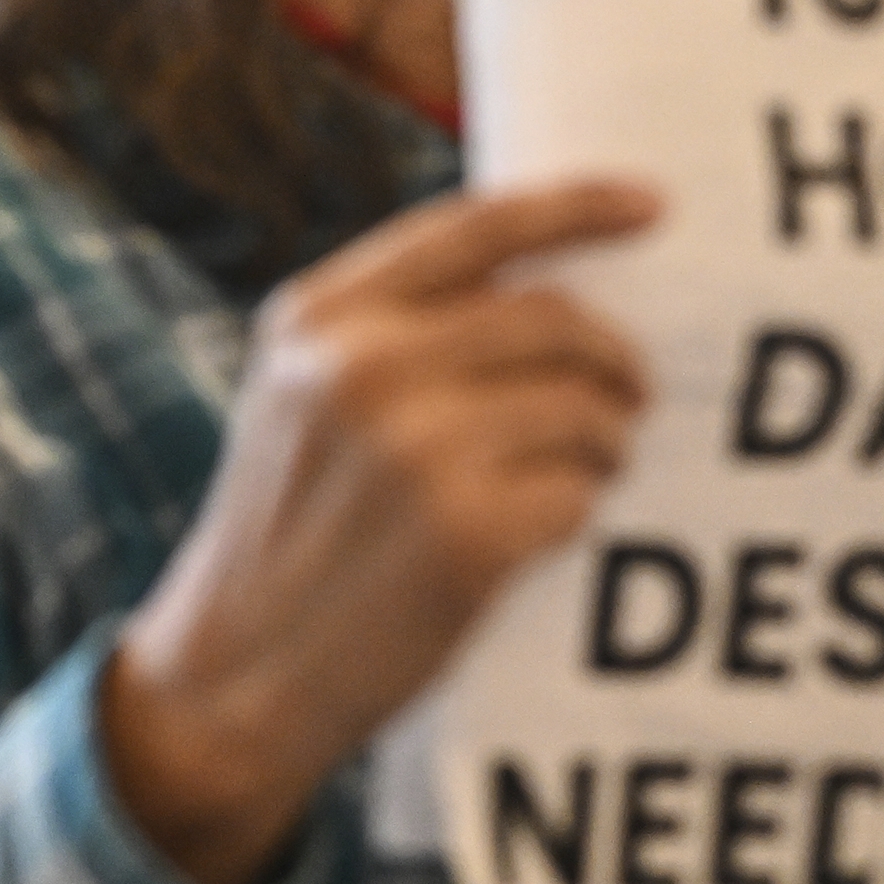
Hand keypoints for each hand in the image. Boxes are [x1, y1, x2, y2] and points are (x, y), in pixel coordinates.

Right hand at [104, 177, 662, 883]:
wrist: (227, 678)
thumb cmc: (281, 540)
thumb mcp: (297, 403)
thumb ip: (386, 335)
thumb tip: (548, 297)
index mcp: (317, 319)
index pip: (476, 227)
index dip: (580, 206)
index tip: (655, 207)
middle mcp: (361, 368)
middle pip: (555, 320)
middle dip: (612, 362)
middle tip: (626, 401)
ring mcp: (415, 449)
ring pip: (584, 409)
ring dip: (601, 448)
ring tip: (568, 481)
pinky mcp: (466, 532)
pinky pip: (578, 495)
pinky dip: (573, 516)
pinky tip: (526, 541)